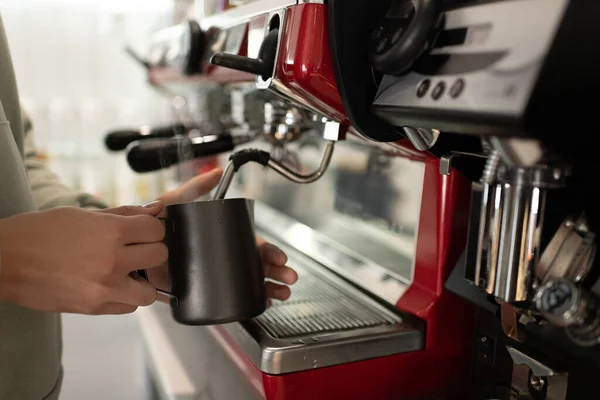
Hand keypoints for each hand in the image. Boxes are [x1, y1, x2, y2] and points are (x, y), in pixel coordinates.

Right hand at [0, 202, 166, 314]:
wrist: (2, 261)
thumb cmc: (39, 233)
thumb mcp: (82, 214)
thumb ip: (123, 214)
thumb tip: (155, 210)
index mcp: (110, 232)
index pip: (156, 230)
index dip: (153, 228)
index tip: (145, 230)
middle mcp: (112, 261)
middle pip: (159, 256)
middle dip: (152, 249)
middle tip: (138, 248)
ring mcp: (104, 288)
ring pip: (149, 291)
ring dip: (142, 280)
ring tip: (127, 272)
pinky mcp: (93, 308)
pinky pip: (127, 307)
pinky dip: (125, 297)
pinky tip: (112, 285)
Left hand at [147, 168, 298, 303]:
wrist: (132, 249)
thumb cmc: (155, 225)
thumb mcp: (177, 202)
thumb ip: (196, 187)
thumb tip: (217, 172)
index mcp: (222, 238)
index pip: (252, 245)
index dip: (269, 252)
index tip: (280, 258)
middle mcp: (222, 258)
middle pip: (257, 266)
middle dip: (276, 272)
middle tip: (288, 278)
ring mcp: (215, 277)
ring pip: (250, 284)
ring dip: (270, 288)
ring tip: (282, 293)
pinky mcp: (202, 293)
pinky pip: (231, 300)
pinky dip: (250, 303)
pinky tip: (262, 304)